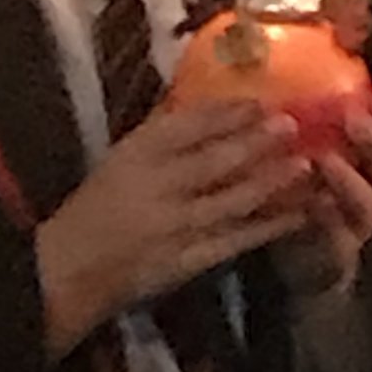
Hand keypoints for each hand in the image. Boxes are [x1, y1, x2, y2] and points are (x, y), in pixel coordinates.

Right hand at [36, 101, 311, 355]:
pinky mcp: (188, 260)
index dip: (226, 111)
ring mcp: (174, 226)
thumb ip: (159, 136)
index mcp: (134, 154)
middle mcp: (156, 186)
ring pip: (231, 199)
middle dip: (256, 140)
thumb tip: (207, 106)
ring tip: (304, 163)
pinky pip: (236, 241)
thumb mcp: (118, 161)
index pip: (185, 125)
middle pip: (214, 159)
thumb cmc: (92, 211)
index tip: (259, 99)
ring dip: (270, 180)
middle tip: (291, 123)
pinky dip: (268, 227)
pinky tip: (297, 215)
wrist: (68, 272)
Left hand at [275, 85, 371, 292]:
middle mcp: (369, 179)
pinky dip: (327, 221)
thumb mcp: (289, 117)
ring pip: (370, 200)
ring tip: (323, 160)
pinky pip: (339, 240)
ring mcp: (354, 219)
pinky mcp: (334, 252)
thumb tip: (312, 22)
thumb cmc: (283, 169)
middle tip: (351, 118)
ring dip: (350, 179)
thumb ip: (305, 74)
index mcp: (365, 142)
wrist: (270, 244)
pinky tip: (308, 205)